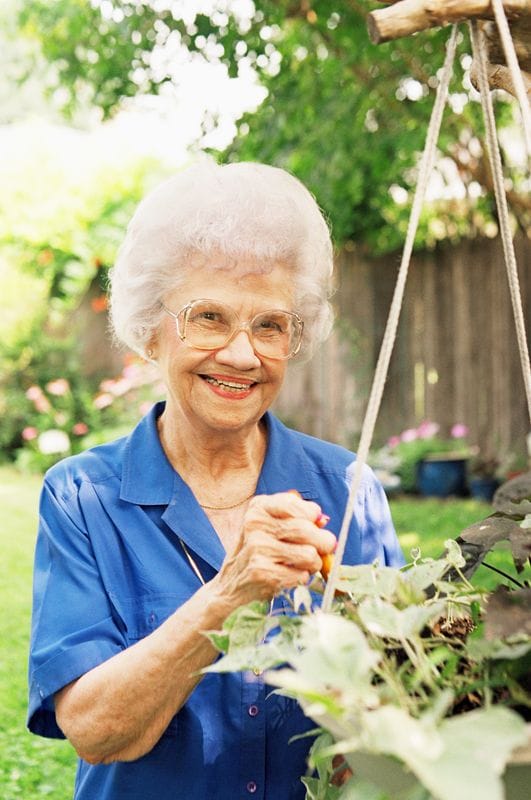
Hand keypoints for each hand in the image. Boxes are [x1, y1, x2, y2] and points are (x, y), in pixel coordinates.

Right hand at [215, 491, 335, 607]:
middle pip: (308, 530)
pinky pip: (301, 576)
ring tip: (301, 565)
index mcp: (260, 507)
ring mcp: (257, 547)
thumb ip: (299, 519)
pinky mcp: (261, 572)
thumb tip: (323, 520)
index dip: (314, 519)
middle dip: (323, 544)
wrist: (230, 587)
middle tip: (321, 550)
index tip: (314, 526)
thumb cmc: (259, 553)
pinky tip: (288, 577)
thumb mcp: (272, 527)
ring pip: (309, 554)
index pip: (303, 507)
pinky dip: (301, 579)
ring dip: (313, 564)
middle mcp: (256, 523)